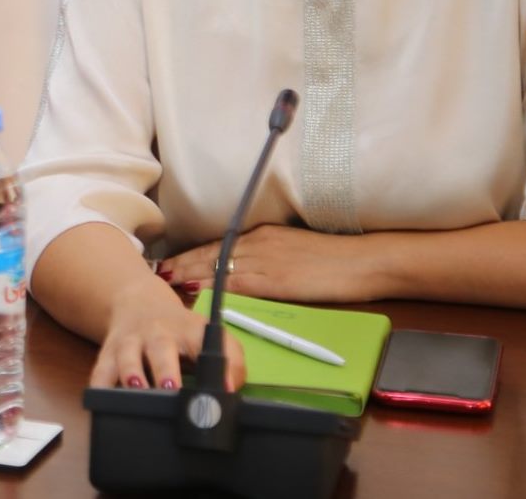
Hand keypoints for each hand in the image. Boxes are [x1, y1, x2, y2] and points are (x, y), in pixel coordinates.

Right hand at [91, 275, 244, 392]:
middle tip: (172, 390)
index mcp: (189, 331)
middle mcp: (158, 333)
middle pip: (161, 348)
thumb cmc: (181, 330)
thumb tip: (230, 391)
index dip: (218, 365)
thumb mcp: (210, 337)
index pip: (207, 342)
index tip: (224, 389)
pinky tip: (102, 399)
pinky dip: (99, 385)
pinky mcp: (108, 352)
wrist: (139, 301)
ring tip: (137, 388)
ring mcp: (130, 342)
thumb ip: (231, 361)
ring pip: (127, 355)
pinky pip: (100, 370)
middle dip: (165, 369)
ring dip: (131, 372)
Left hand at [157, 224, 387, 303]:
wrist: (364, 261)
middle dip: (185, 262)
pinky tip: (201, 291)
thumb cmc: (336, 259)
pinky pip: (240, 283)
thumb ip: (270, 258)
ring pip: (220, 266)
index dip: (195, 254)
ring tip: (170, 279)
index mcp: (265, 235)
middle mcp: (260, 243)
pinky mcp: (277, 280)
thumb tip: (248, 272)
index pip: (220, 244)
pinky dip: (217, 288)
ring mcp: (267, 261)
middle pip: (213, 252)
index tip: (174, 260)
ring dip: (193, 274)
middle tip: (162, 270)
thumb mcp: (295, 250)